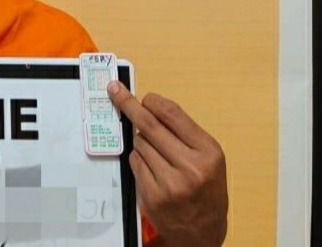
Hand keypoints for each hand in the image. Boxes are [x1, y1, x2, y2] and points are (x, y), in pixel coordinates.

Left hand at [107, 81, 227, 246]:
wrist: (203, 231)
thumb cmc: (206, 189)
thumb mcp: (208, 158)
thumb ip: (184, 132)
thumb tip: (150, 105)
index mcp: (208, 152)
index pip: (172, 115)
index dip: (152, 101)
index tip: (142, 95)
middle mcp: (191, 167)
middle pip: (149, 125)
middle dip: (129, 105)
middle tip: (115, 92)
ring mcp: (170, 183)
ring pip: (139, 143)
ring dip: (140, 141)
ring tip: (157, 154)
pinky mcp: (152, 195)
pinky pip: (134, 162)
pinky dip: (138, 159)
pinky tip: (151, 168)